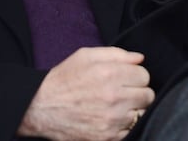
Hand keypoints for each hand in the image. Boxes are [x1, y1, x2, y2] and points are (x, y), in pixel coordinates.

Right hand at [18, 46, 154, 140]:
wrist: (40, 108)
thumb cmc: (63, 80)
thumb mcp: (86, 56)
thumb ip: (116, 54)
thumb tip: (139, 58)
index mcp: (109, 74)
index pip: (144, 75)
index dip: (135, 75)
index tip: (126, 78)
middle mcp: (113, 97)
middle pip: (148, 95)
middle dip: (138, 92)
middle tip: (124, 92)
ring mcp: (111, 120)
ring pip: (141, 113)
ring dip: (132, 109)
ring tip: (116, 105)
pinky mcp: (107, 137)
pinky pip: (131, 130)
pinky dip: (124, 125)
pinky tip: (111, 118)